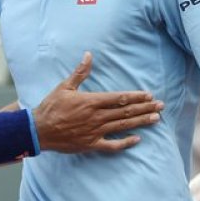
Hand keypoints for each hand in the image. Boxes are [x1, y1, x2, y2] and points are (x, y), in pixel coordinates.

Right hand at [33, 52, 162, 152]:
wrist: (39, 130)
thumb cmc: (51, 107)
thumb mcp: (64, 86)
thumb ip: (79, 72)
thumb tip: (88, 55)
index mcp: (91, 101)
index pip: (119, 98)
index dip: (135, 96)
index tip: (149, 95)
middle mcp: (96, 116)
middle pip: (125, 112)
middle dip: (144, 107)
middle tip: (161, 105)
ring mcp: (95, 131)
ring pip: (123, 126)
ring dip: (140, 122)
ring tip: (156, 118)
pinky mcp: (91, 144)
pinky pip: (112, 145)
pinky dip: (125, 143)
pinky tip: (137, 139)